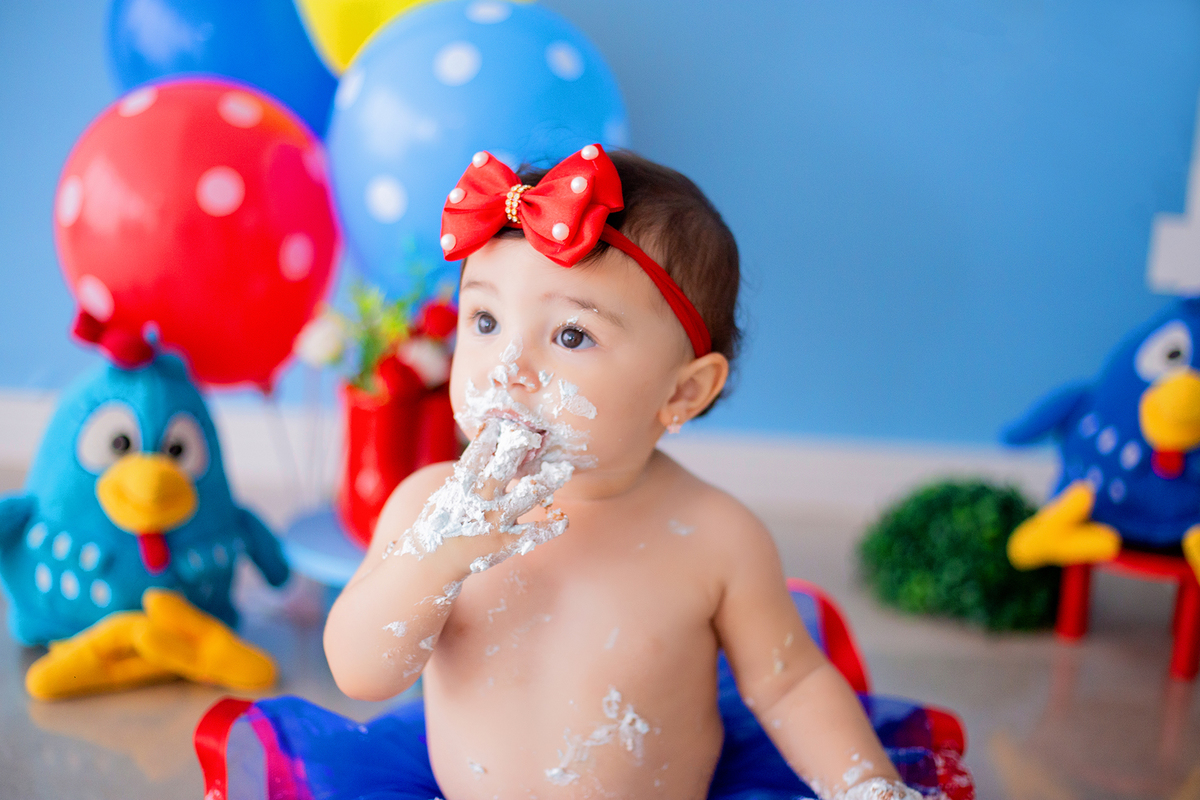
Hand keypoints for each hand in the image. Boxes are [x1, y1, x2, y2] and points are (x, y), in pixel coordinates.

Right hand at [396, 418, 574, 572]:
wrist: (435, 560)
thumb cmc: (444, 521)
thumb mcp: (449, 492)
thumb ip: (469, 471)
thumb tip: (487, 441)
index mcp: (463, 485)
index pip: (477, 453)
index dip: (490, 435)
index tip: (503, 420)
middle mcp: (480, 501)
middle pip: (502, 468)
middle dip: (517, 449)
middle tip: (533, 434)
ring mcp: (495, 521)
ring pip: (525, 497)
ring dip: (546, 483)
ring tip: (564, 470)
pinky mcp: (505, 542)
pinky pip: (532, 534)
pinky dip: (549, 528)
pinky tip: (563, 520)